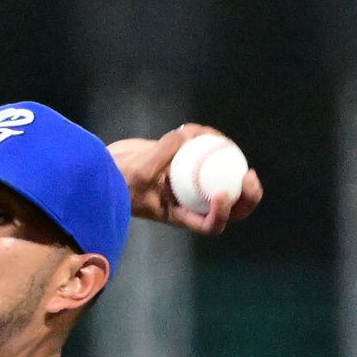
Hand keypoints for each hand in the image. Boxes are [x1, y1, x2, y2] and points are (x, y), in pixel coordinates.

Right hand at [108, 124, 262, 236]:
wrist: (107, 168)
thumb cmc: (118, 180)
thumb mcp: (139, 172)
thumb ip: (162, 155)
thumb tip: (187, 136)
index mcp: (181, 215)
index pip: (209, 224)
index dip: (221, 214)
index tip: (221, 193)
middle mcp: (190, 201)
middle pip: (229, 208)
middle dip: (247, 197)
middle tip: (249, 177)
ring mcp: (191, 182)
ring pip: (223, 178)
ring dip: (234, 166)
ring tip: (229, 145)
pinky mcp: (187, 161)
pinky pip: (208, 154)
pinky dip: (210, 141)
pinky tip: (206, 131)